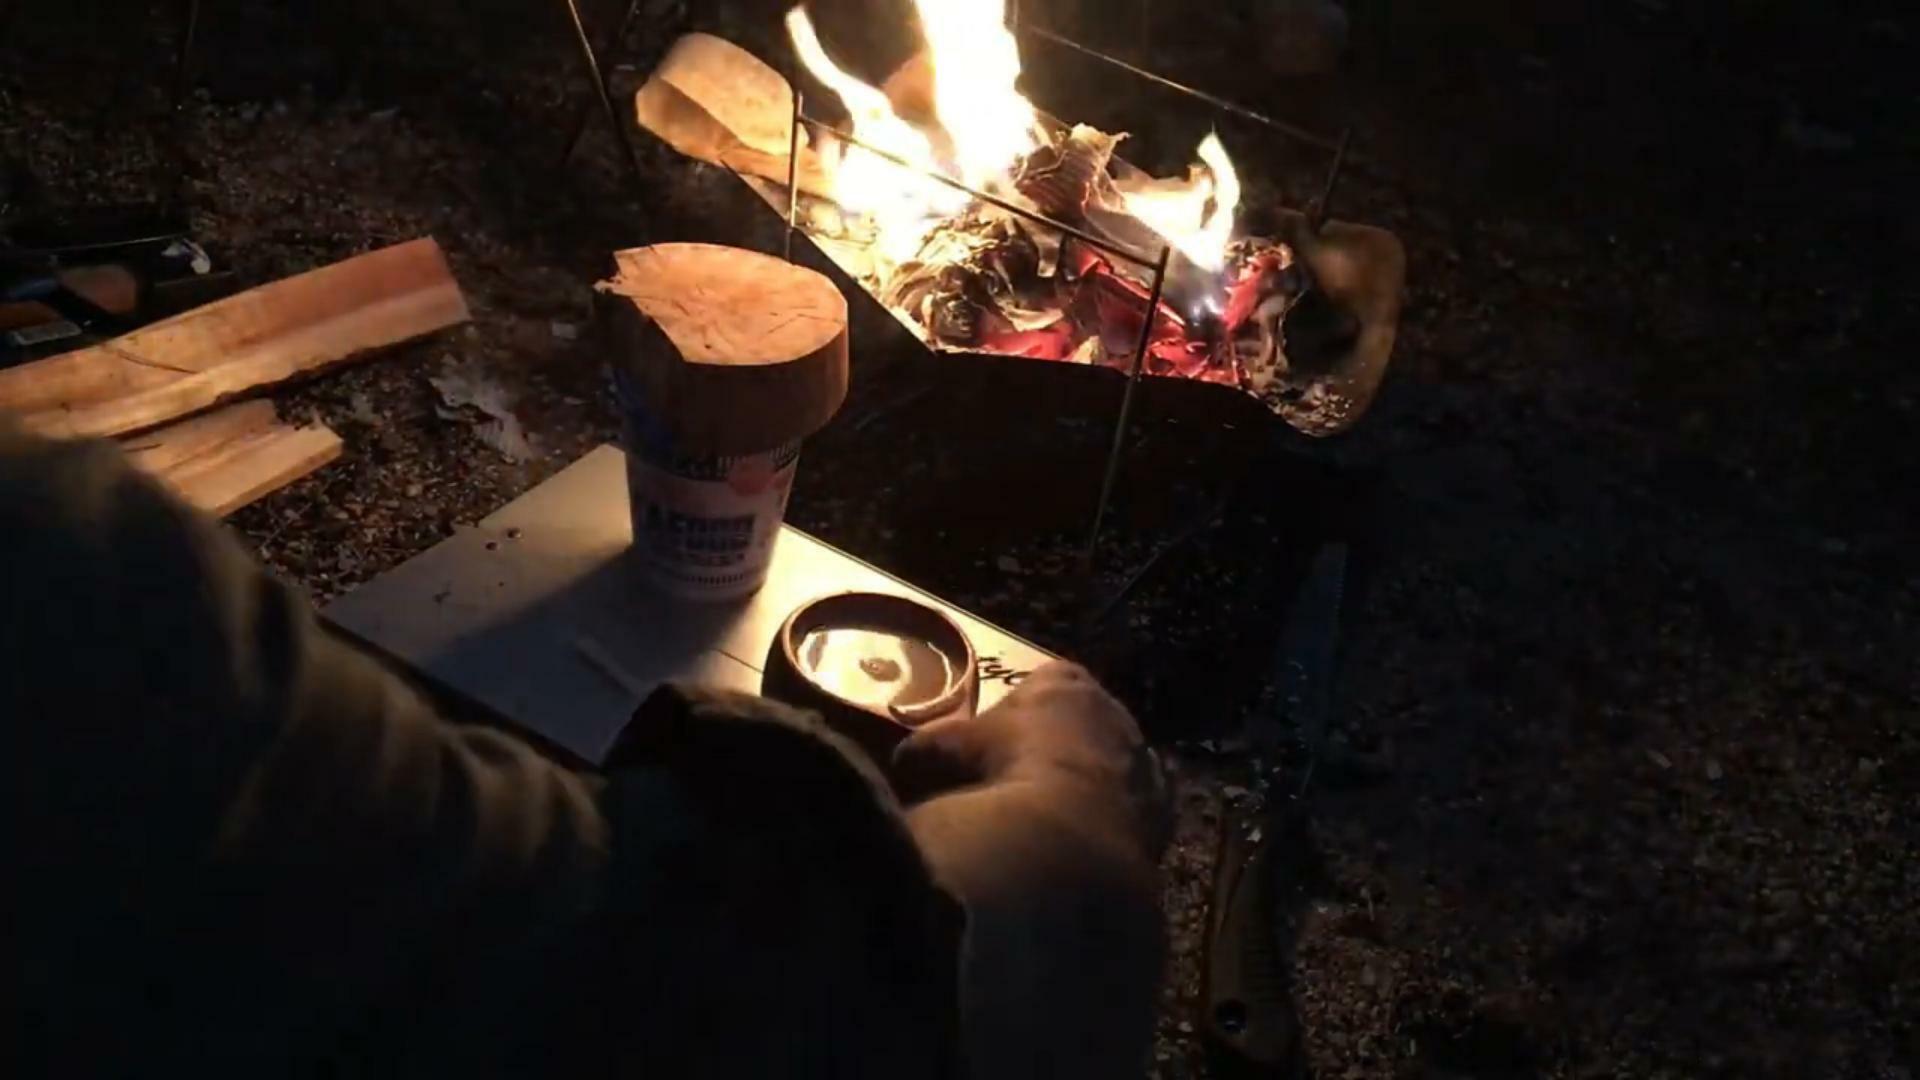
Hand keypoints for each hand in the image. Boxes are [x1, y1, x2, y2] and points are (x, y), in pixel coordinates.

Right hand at [894, 662, 1168, 1078]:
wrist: (1069, 837)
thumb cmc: (1001, 775)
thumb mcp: (944, 753)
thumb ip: (927, 748)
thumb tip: (905, 761)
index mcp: (1065, 682)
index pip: (1044, 682)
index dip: (1020, 709)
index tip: (998, 738)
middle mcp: (1114, 710)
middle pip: (1080, 723)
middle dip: (1056, 747)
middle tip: (1023, 782)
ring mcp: (1144, 760)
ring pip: (1111, 766)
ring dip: (1088, 785)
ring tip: (1053, 821)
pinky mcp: (1163, 810)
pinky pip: (1133, 810)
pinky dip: (1111, 822)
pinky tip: (1085, 845)